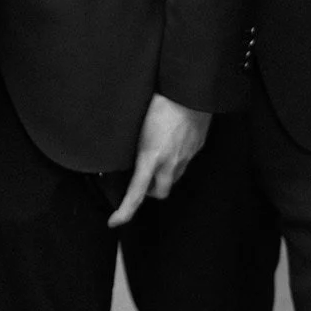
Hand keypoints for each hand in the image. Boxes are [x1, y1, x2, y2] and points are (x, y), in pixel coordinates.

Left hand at [107, 94, 210, 226]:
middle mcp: (170, 162)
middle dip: (148, 191)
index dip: (125, 211)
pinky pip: (184, 162)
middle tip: (138, 181)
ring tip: (153, 159)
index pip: (136, 193)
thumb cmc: (159, 99)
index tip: (114, 221)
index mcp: (150, 156)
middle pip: (159, 192)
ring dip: (162, 176)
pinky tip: (169, 143)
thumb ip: (131, 141)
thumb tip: (122, 148)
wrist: (190, 90)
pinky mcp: (196, 147)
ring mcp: (185, 156)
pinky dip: (175, 160)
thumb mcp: (136, 122)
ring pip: (173, 178)